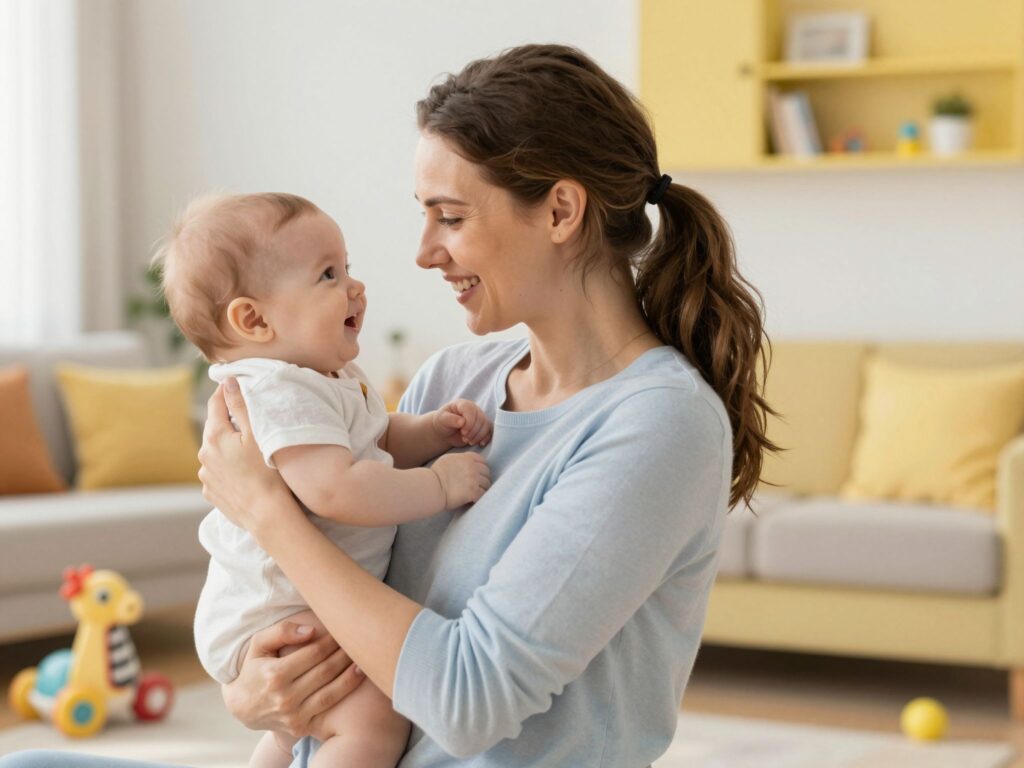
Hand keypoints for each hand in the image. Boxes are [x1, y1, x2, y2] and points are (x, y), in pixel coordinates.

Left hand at [198, 379, 292, 533]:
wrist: (267, 515)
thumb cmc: (267, 473)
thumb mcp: (257, 434)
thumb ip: (241, 406)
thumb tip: (228, 381)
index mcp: (214, 436)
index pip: (215, 403)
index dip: (225, 391)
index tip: (233, 385)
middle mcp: (204, 454)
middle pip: (214, 428)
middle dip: (228, 421)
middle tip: (248, 419)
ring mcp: (206, 476)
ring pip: (215, 451)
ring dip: (227, 446)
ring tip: (248, 451)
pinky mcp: (211, 492)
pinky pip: (217, 472)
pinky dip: (227, 468)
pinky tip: (244, 473)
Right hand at [221, 619, 364, 737]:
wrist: (243, 706)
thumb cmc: (254, 667)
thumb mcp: (259, 644)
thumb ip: (282, 631)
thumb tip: (311, 630)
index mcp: (274, 675)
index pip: (313, 653)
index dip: (332, 640)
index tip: (342, 630)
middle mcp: (284, 698)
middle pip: (325, 671)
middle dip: (344, 654)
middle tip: (357, 640)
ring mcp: (293, 716)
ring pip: (331, 692)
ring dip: (350, 674)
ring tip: (363, 659)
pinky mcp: (300, 727)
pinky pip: (328, 708)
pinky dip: (345, 692)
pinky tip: (356, 677)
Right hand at [431, 452, 490, 508]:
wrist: (430, 488)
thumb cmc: (435, 475)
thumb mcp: (448, 460)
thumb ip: (460, 460)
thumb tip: (466, 463)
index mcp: (467, 458)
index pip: (482, 461)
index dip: (481, 469)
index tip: (477, 475)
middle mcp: (472, 467)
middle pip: (487, 473)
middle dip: (483, 479)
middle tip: (476, 486)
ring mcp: (474, 479)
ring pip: (487, 484)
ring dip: (482, 489)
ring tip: (475, 494)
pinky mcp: (473, 491)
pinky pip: (483, 494)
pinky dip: (479, 498)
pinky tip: (473, 500)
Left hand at [432, 399, 492, 446]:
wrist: (445, 431)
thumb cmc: (442, 422)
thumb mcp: (442, 419)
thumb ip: (451, 419)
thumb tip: (462, 422)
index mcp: (463, 404)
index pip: (471, 411)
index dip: (469, 423)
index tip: (463, 432)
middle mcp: (474, 409)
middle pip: (481, 419)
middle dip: (473, 431)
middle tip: (464, 438)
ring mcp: (479, 418)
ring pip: (486, 426)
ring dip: (478, 436)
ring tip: (468, 441)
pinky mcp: (482, 427)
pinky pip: (489, 431)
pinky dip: (485, 438)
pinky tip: (480, 444)